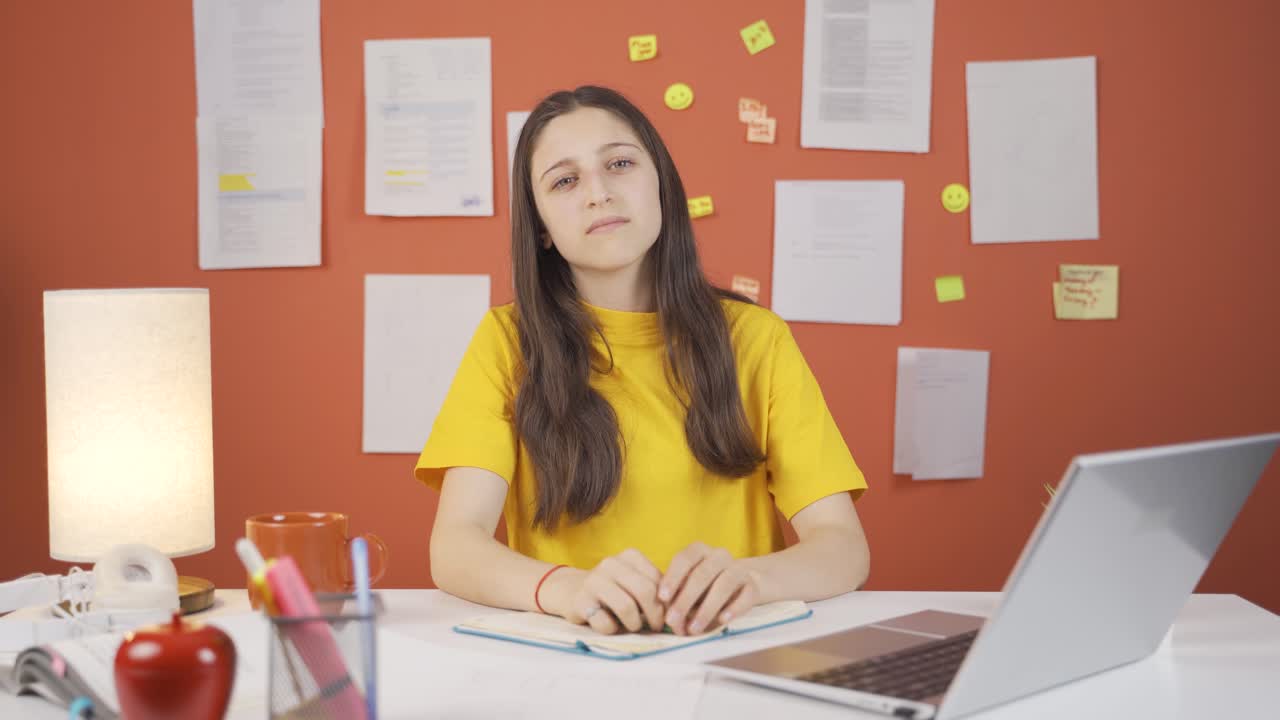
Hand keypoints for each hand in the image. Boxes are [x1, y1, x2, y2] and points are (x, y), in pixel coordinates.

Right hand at [546, 549, 665, 634]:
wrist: (571, 590)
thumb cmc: (612, 590)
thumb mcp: (634, 582)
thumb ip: (655, 590)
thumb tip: (680, 610)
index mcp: (630, 556)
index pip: (658, 581)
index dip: (667, 603)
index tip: (666, 616)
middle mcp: (611, 564)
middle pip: (645, 591)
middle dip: (655, 615)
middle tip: (655, 627)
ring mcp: (594, 581)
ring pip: (626, 607)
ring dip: (634, 624)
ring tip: (631, 626)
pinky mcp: (580, 601)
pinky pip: (605, 623)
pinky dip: (612, 630)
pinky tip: (610, 625)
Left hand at [659, 542, 760, 635]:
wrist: (743, 583)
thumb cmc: (706, 586)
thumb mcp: (689, 587)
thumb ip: (678, 598)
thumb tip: (670, 620)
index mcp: (699, 551)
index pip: (684, 559)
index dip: (672, 577)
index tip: (662, 597)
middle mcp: (719, 556)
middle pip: (702, 574)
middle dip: (685, 599)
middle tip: (673, 620)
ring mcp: (739, 569)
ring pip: (724, 585)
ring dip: (706, 608)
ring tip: (694, 629)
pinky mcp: (753, 585)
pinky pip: (746, 595)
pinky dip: (734, 608)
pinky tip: (722, 620)